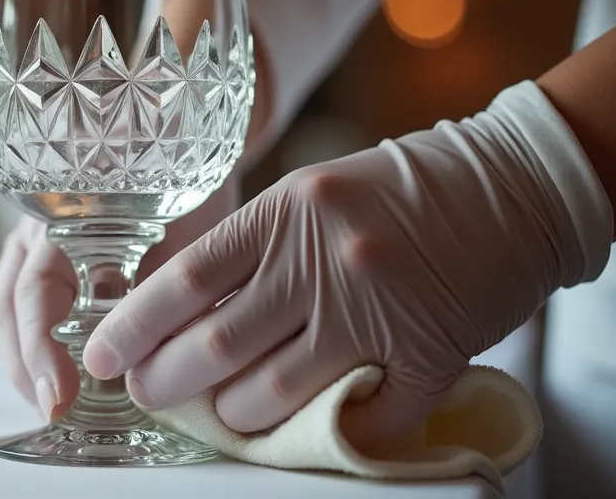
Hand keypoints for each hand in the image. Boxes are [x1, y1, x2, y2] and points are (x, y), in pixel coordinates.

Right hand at [0, 0, 242, 421]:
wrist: (190, 93)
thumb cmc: (185, 127)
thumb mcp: (179, 176)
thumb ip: (157, 216)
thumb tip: (150, 277)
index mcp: (61, 201)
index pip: (32, 288)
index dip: (38, 349)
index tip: (57, 396)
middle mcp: (40, 217)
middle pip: (8, 304)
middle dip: (25, 363)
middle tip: (53, 409)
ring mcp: (45, 232)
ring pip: (16, 304)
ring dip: (32, 356)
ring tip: (58, 399)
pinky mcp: (68, 246)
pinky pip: (43, 299)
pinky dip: (51, 340)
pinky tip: (76, 370)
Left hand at [84, 82, 608, 447]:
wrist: (511, 187)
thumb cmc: (398, 190)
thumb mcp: (309, 194)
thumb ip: (251, 244)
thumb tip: (176, 301)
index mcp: (286, 212)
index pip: (187, 280)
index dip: (134, 326)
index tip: (104, 354)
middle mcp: (323, 260)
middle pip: (217, 345)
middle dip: (166, 382)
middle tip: (148, 393)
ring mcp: (376, 309)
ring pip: (276, 392)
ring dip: (236, 416)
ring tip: (223, 415)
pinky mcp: (429, 352)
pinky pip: (366, 415)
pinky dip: (334, 429)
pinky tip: (318, 426)